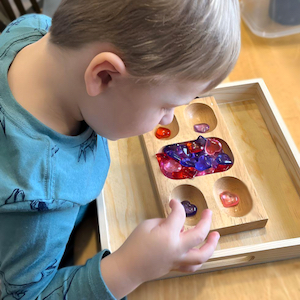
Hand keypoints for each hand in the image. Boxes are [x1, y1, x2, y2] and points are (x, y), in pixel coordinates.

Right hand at [101, 199, 219, 298]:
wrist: (128, 267)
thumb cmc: (134, 245)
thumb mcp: (146, 225)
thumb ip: (164, 222)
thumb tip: (174, 224)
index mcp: (168, 234)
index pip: (179, 214)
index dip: (177, 205)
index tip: (173, 203)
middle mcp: (177, 248)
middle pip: (199, 234)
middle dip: (206, 221)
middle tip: (208, 212)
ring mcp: (178, 259)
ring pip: (202, 255)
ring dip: (211, 245)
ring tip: (215, 235)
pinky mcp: (176, 267)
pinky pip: (192, 266)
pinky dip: (199, 259)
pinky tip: (201, 252)